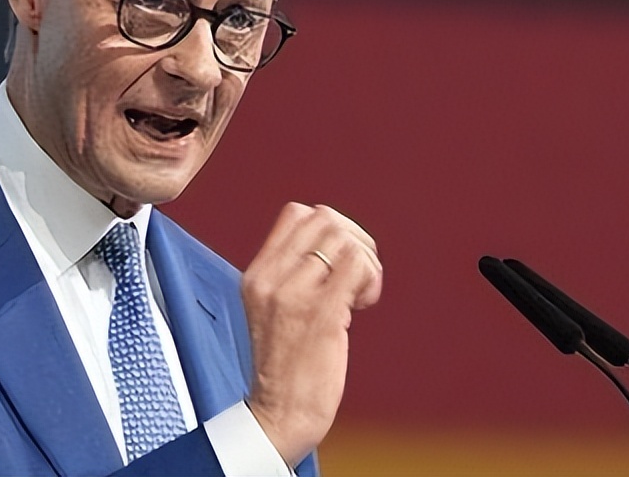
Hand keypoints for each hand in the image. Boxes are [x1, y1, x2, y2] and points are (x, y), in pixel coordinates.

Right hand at [241, 203, 382, 465]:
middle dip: (355, 241)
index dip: (331, 228)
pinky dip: (371, 280)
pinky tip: (363, 304)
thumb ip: (294, 276)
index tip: (340, 261)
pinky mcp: (321, 314)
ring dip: (366, 263)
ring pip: (345, 239)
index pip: (297, 214)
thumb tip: (338, 246)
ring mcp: (294, 295)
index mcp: (257, 275)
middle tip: (359, 277)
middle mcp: (271, 279)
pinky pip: (356, 266)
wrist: (280, 415)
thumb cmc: (287, 368)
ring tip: (360, 294)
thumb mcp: (274, 309)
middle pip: (326, 219)